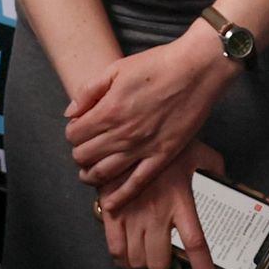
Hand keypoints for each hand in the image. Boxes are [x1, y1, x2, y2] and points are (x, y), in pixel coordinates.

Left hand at [67, 24, 237, 208]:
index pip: (73, 135)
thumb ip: (89, 91)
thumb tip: (70, 113)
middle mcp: (122, 134)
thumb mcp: (116, 68)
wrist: (197, 69)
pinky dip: (121, 196)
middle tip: (85, 148)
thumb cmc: (159, 65)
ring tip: (90, 172)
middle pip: (84, 156)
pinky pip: (137, 183)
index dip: (72, 133)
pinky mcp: (163, 156)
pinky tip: (111, 203)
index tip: (78, 129)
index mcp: (108, 111)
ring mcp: (142, 148)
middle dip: (79, 153)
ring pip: (104, 174)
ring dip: (91, 175)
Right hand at [100, 141, 224, 268]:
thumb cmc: (168, 141)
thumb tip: (226, 180)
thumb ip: (214, 168)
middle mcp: (158, 215)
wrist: (129, 128)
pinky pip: (115, 250)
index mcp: (182, 203)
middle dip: (162, 267)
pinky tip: (127, 254)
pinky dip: (122, 259)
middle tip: (163, 258)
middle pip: (160, 262)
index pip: (196, 245)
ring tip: (145, 256)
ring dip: (142, 265)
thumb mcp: (200, 153)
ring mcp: (133, 216)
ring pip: (138, 261)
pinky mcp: (112, 213)